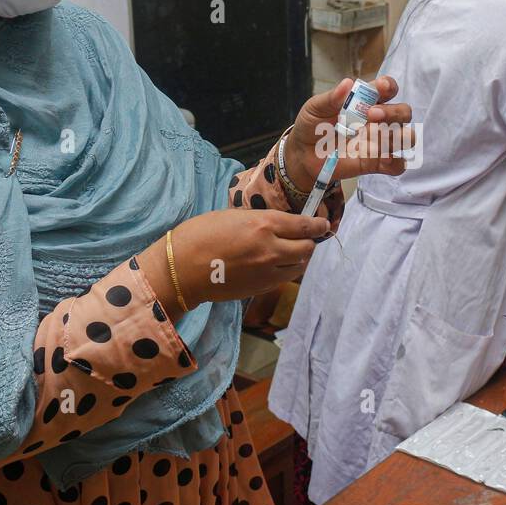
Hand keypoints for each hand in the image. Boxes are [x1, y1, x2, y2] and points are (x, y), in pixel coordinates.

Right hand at [143, 209, 329, 310]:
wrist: (182, 269)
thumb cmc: (200, 234)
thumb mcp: (233, 216)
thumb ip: (260, 221)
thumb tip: (278, 224)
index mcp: (265, 224)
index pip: (304, 226)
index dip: (318, 224)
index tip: (323, 223)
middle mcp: (272, 248)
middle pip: (307, 248)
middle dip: (310, 242)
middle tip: (306, 238)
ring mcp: (268, 272)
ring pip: (299, 266)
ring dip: (300, 258)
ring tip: (292, 251)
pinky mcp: (261, 288)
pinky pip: (284, 278)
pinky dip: (286, 270)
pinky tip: (276, 264)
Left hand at [287, 77, 413, 188]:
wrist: (303, 155)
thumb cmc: (312, 126)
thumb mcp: (315, 108)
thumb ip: (330, 98)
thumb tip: (347, 83)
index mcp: (366, 101)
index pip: (388, 88)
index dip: (389, 86)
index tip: (381, 88)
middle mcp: (379, 120)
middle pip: (404, 112)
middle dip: (392, 113)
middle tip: (371, 115)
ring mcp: (379, 142)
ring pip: (407, 137)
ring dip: (395, 137)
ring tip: (371, 139)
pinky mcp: (376, 163)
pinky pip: (398, 165)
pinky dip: (395, 163)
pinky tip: (382, 160)